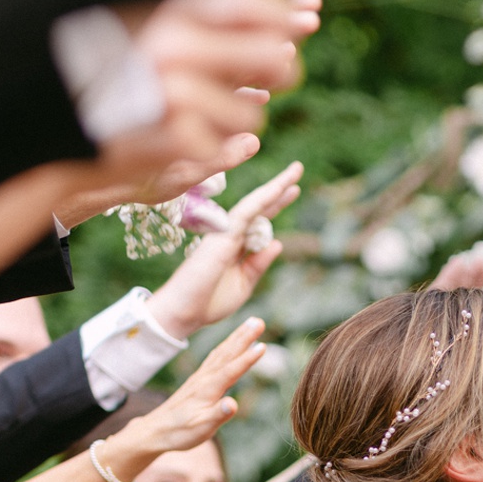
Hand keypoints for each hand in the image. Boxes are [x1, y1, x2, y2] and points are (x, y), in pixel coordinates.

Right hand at [58, 0, 320, 220]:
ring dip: (240, 119)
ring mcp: (174, 92)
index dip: (286, 11)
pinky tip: (190, 141)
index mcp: (166, 16)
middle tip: (282, 73)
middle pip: (268, 55)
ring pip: (252, 113)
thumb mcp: (155, 36)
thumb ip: (212, 29)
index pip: (246, 4)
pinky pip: (226, 146)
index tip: (311, 15)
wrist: (57, 130)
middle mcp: (172, 47)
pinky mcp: (175, 135)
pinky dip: (217, 149)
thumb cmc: (110, 80)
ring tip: (203, 115)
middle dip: (282, 67)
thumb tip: (291, 32)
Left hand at [97, 316, 267, 478]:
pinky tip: (230, 343)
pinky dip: (225, 346)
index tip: (263, 346)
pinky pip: (215, 358)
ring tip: (251, 324)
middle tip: (259, 321)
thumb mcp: (201, 429)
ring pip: (222, 352)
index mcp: (208, 390)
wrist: (156, 430)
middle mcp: (204, 379)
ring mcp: (200, 378)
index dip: (247, 360)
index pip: (230, 372)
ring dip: (237, 337)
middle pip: (227, 354)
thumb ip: (218, 415)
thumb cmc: (180, 432)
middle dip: (244, 337)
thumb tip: (233, 404)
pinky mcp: (198, 380)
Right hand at [146, 162, 304, 337]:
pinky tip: (277, 188)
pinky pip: (245, 212)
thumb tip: (277, 243)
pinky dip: (262, 199)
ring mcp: (225, 231)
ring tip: (295, 172)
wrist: (185, 312)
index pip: (260, 219)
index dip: (277, 203)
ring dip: (275, 187)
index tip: (295, 189)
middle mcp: (231, 233)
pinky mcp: (222, 234)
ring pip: (254, 204)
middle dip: (279, 188)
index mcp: (236, 245)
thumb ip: (259, 263)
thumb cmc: (209, 301)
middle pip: (259, 206)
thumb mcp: (244, 283)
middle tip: (297, 169)